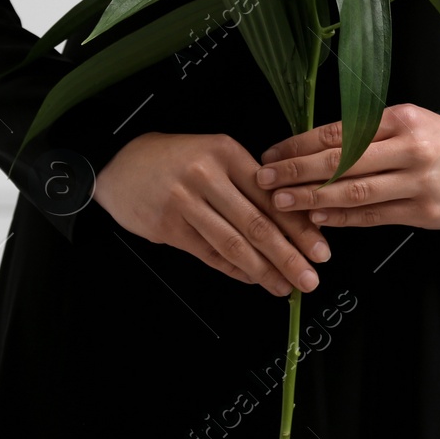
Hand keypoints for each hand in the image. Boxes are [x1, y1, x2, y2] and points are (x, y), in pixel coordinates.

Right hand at [94, 132, 329, 295]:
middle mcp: (206, 175)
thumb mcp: (213, 155)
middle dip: (289, 255)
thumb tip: (292, 221)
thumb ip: (248, 183)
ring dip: (264, 270)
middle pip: (257, 223)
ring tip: (285, 286)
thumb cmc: (174, 160)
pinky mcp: (167, 227)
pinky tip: (253, 279)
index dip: (299, 227)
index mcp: (225, 152)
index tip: (320, 249)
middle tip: (310, 278)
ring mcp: (184, 202)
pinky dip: (235, 270)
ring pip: (233, 244)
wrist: (118, 163)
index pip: (271, 195)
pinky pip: (209, 254)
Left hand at [256, 104, 439, 228]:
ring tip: (282, 201)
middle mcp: (410, 148)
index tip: (272, 154)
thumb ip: (366, 132)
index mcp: (401, 118)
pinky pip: (373, 215)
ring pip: (355, 192)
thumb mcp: (407, 123)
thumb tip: (310, 146)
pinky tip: (316, 219)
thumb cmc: (438, 142)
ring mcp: (417, 182)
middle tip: (265, 179)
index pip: (340, 132)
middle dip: (297, 171)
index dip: (300, 144)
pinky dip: (342, 218)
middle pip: (342, 161)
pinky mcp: (423, 212)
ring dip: (313, 198)